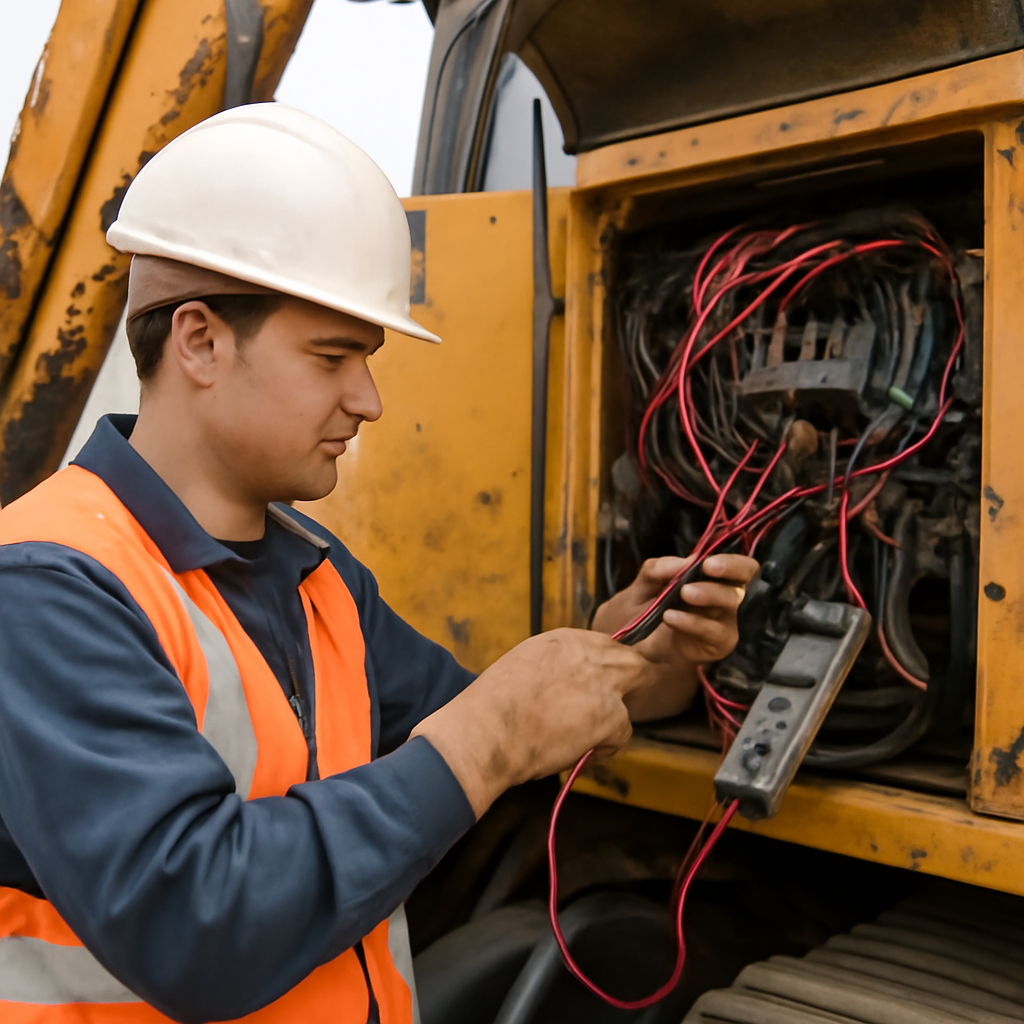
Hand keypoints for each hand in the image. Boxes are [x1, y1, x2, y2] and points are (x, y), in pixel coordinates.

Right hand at [410, 629, 648, 817]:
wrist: (485, 732)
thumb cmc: (493, 707)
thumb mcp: (523, 665)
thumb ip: (555, 666)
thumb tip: (569, 681)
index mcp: (563, 641)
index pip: (605, 645)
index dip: (606, 668)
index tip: (599, 686)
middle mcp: (587, 655)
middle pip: (631, 663)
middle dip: (628, 686)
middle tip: (608, 710)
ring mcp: (602, 685)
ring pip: (629, 702)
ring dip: (611, 721)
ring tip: (583, 738)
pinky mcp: (609, 716)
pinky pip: (623, 733)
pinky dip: (605, 748)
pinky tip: (579, 754)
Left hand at [591, 554, 758, 720]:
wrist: (632, 651)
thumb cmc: (641, 613)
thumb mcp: (640, 588)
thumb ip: (656, 570)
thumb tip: (683, 561)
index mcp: (707, 576)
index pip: (736, 564)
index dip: (731, 560)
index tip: (707, 561)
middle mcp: (721, 595)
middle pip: (743, 577)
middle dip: (728, 569)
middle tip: (706, 567)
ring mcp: (723, 620)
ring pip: (731, 601)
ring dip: (709, 593)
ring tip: (683, 593)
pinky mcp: (718, 643)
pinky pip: (714, 631)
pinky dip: (693, 622)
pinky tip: (671, 618)